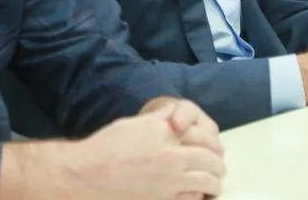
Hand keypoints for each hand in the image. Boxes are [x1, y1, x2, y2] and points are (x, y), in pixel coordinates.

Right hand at [0, 106, 224, 199]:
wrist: (88, 175)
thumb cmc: (108, 145)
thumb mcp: (137, 123)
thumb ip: (162, 119)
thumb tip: (178, 116)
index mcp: (166, 134)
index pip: (205, 136)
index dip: (213, 142)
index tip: (215, 146)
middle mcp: (172, 157)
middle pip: (211, 160)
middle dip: (218, 163)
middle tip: (219, 166)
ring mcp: (169, 182)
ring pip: (207, 182)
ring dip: (214, 181)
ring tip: (213, 181)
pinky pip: (192, 199)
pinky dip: (197, 195)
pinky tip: (195, 193)